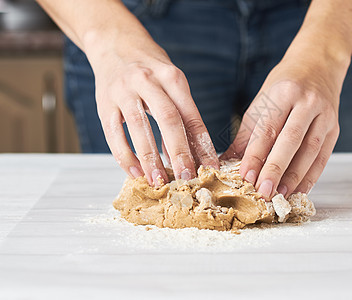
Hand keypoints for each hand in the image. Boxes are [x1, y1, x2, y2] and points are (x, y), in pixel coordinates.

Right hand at [86, 29, 218, 185]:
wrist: (115, 44)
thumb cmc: (150, 69)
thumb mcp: (171, 83)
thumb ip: (181, 115)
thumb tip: (192, 154)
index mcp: (172, 77)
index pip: (191, 115)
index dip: (202, 144)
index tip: (210, 167)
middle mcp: (148, 80)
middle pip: (168, 119)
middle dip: (180, 152)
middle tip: (187, 178)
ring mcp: (123, 91)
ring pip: (139, 127)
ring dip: (150, 158)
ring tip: (160, 181)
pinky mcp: (104, 104)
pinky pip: (113, 134)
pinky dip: (125, 156)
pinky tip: (135, 171)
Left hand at [222, 47, 347, 197]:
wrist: (318, 65)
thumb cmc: (284, 85)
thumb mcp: (260, 103)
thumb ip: (245, 135)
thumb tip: (225, 162)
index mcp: (283, 93)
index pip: (267, 128)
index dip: (256, 155)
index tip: (245, 176)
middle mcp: (307, 102)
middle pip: (290, 140)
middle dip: (275, 168)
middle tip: (263, 191)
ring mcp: (325, 115)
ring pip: (310, 150)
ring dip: (295, 176)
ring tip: (280, 195)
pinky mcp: (335, 128)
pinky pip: (324, 156)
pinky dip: (311, 176)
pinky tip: (300, 190)